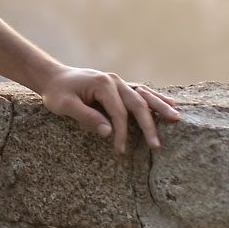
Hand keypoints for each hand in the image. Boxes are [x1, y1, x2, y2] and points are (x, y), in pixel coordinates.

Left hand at [36, 66, 179, 153]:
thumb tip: (108, 132)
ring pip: (144, 95)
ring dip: (160, 107)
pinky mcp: (119, 85)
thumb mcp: (65, 106)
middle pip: (137, 103)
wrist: (53, 77)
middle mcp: (114, 80)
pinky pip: (140, 92)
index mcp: (102, 84)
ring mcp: (118, 81)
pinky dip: (154, 98)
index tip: (119, 150)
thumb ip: (86, 117)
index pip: (118, 112)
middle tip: (156, 146)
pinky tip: (169, 103)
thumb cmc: (57, 93)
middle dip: (148, 125)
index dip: (121, 132)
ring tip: (175, 117)